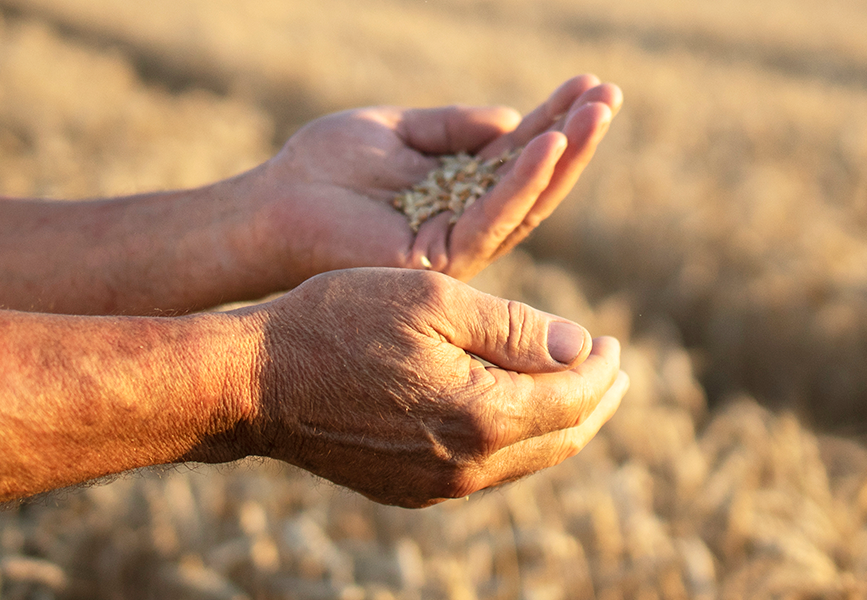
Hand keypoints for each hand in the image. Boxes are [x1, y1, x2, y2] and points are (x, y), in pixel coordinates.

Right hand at [204, 268, 627, 507]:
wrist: (253, 383)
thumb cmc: (338, 322)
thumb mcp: (434, 301)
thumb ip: (516, 327)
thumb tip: (582, 348)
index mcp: (483, 416)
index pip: (574, 398)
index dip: (602, 367)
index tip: (612, 340)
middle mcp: (468, 466)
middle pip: (561, 439)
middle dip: (594, 401)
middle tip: (612, 368)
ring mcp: (436, 487)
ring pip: (526, 460)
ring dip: (558, 422)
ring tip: (572, 387)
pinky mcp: (409, 489)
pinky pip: (485, 470)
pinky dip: (513, 438)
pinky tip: (510, 409)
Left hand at [248, 75, 621, 281]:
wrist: (270, 206)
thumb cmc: (322, 168)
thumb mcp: (397, 129)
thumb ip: (452, 125)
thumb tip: (513, 118)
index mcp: (459, 191)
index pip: (520, 155)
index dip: (556, 119)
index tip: (590, 84)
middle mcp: (466, 222)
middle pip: (537, 181)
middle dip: (576, 138)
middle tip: (611, 95)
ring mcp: (457, 246)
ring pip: (526, 201)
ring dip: (564, 155)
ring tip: (595, 113)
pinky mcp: (439, 259)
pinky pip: (492, 217)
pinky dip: (522, 181)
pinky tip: (547, 145)